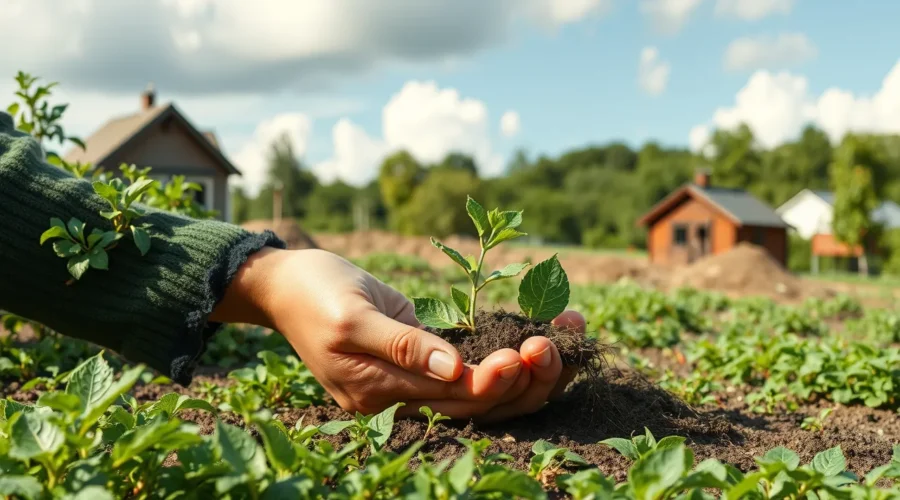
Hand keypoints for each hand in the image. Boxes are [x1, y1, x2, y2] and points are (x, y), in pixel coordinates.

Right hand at [211, 247, 583, 420]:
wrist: (287, 282)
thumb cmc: (315, 293)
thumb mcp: (353, 315)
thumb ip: (401, 346)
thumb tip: (452, 369)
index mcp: (380, 393)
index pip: (451, 398)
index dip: (493, 382)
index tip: (525, 353)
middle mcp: (403, 394)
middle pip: (477, 401)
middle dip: (524, 376)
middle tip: (558, 341)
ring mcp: (416, 377)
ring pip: (483, 386)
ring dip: (529, 365)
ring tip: (568, 329)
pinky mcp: (425, 354)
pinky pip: (474, 360)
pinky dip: (509, 347)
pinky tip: (546, 326)